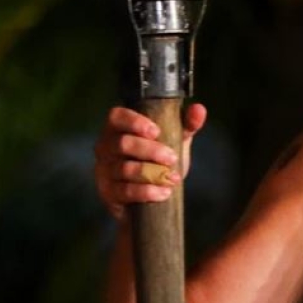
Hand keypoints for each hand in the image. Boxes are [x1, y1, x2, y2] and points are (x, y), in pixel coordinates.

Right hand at [93, 103, 206, 219]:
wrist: (154, 193)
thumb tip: (199, 109)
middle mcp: (106, 146)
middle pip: (123, 143)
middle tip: (172, 158)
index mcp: (119, 127)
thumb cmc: (160, 158)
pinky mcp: (108, 192)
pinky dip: (147, 191)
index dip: (134, 122)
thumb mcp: (175, 139)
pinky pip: (125, 191)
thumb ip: (187, 124)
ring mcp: (104, 170)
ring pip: (125, 169)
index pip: (117, 117)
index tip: (156, 131)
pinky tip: (163, 192)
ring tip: (173, 178)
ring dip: (152, 173)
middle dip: (151, 150)